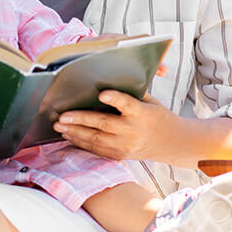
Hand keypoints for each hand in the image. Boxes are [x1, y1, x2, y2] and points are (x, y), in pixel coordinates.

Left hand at [55, 90, 186, 162]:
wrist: (173, 143)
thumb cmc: (158, 117)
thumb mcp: (150, 102)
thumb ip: (131, 93)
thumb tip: (109, 77)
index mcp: (143, 114)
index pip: (128, 105)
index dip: (116, 99)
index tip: (103, 94)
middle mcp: (133, 131)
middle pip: (104, 125)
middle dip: (80, 120)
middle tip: (62, 116)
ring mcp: (126, 145)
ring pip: (96, 139)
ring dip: (75, 132)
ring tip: (59, 126)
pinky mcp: (120, 155)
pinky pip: (97, 149)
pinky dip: (81, 142)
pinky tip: (68, 135)